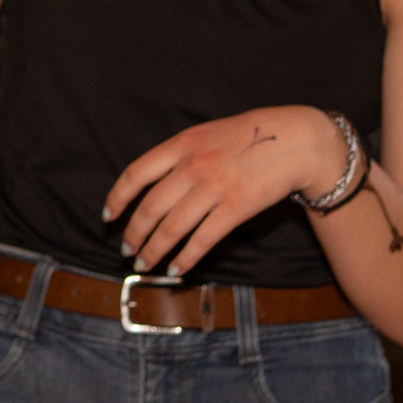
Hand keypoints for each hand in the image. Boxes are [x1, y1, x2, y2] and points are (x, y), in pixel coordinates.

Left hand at [102, 107, 340, 278]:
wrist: (294, 140)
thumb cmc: (249, 136)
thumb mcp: (205, 134)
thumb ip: (179, 155)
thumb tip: (151, 184)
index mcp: (181, 144)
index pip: (135, 174)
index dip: (117, 198)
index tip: (108, 216)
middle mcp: (193, 166)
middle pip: (150, 207)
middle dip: (134, 234)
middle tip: (127, 250)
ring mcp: (214, 188)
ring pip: (172, 227)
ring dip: (154, 250)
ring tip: (145, 264)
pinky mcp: (236, 208)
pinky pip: (203, 239)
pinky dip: (186, 258)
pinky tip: (177, 268)